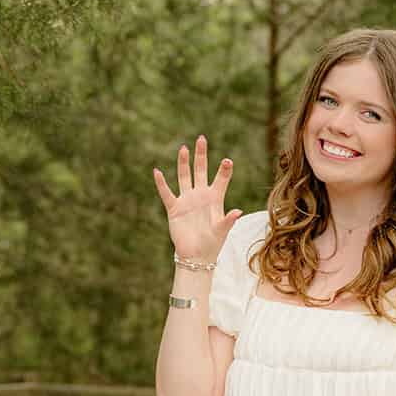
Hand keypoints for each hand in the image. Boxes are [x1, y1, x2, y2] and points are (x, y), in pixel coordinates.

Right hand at [153, 133, 240, 263]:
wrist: (195, 256)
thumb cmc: (212, 244)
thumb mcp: (222, 231)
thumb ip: (228, 220)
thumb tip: (238, 211)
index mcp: (215, 199)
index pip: (221, 180)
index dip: (224, 170)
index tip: (228, 160)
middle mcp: (200, 196)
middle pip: (200, 170)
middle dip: (201, 155)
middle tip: (202, 138)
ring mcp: (187, 200)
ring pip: (184, 177)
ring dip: (183, 163)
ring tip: (183, 148)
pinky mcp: (174, 208)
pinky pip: (167, 193)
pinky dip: (161, 183)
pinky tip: (157, 171)